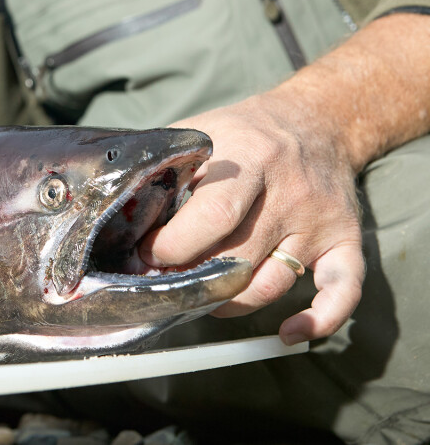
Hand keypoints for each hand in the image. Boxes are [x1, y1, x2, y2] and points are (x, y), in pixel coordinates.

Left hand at [140, 92, 364, 344]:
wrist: (318, 120)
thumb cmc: (244, 133)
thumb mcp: (201, 134)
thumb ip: (163, 168)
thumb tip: (110, 208)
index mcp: (249, 159)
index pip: (212, 219)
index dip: (172, 249)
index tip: (145, 257)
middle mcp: (290, 192)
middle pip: (237, 258)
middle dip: (192, 280)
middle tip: (165, 282)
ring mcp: (319, 220)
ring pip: (272, 283)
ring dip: (230, 302)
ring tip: (202, 297)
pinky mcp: (345, 240)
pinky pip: (343, 290)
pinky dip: (320, 320)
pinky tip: (290, 334)